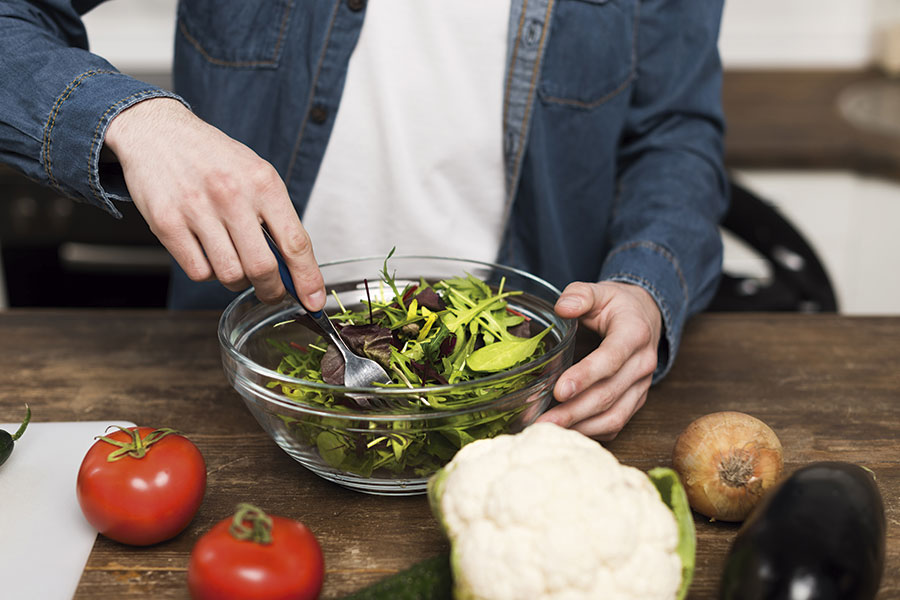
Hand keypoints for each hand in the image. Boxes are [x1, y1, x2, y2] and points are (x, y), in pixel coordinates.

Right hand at [103, 98, 325, 309]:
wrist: (159, 132)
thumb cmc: (213, 157)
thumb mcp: (257, 175)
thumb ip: (277, 218)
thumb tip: (295, 267)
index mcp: (263, 182)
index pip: (295, 242)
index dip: (307, 278)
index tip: (313, 300)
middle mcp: (232, 195)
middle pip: (262, 267)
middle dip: (272, 290)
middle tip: (272, 291)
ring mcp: (197, 209)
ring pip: (229, 274)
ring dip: (237, 280)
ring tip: (234, 262)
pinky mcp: (167, 223)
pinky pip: (198, 272)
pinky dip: (208, 273)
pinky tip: (208, 254)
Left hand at [536, 281, 661, 439]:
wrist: (646, 318)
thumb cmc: (618, 306)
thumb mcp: (600, 291)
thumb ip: (580, 295)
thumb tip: (562, 307)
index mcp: (634, 334)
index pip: (611, 359)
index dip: (586, 376)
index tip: (560, 389)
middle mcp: (642, 364)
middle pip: (609, 394)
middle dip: (574, 411)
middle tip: (543, 422)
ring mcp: (641, 387)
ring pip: (614, 416)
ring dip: (580, 427)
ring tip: (548, 431)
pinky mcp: (635, 402)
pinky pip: (616, 424)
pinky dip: (591, 432)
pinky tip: (565, 432)